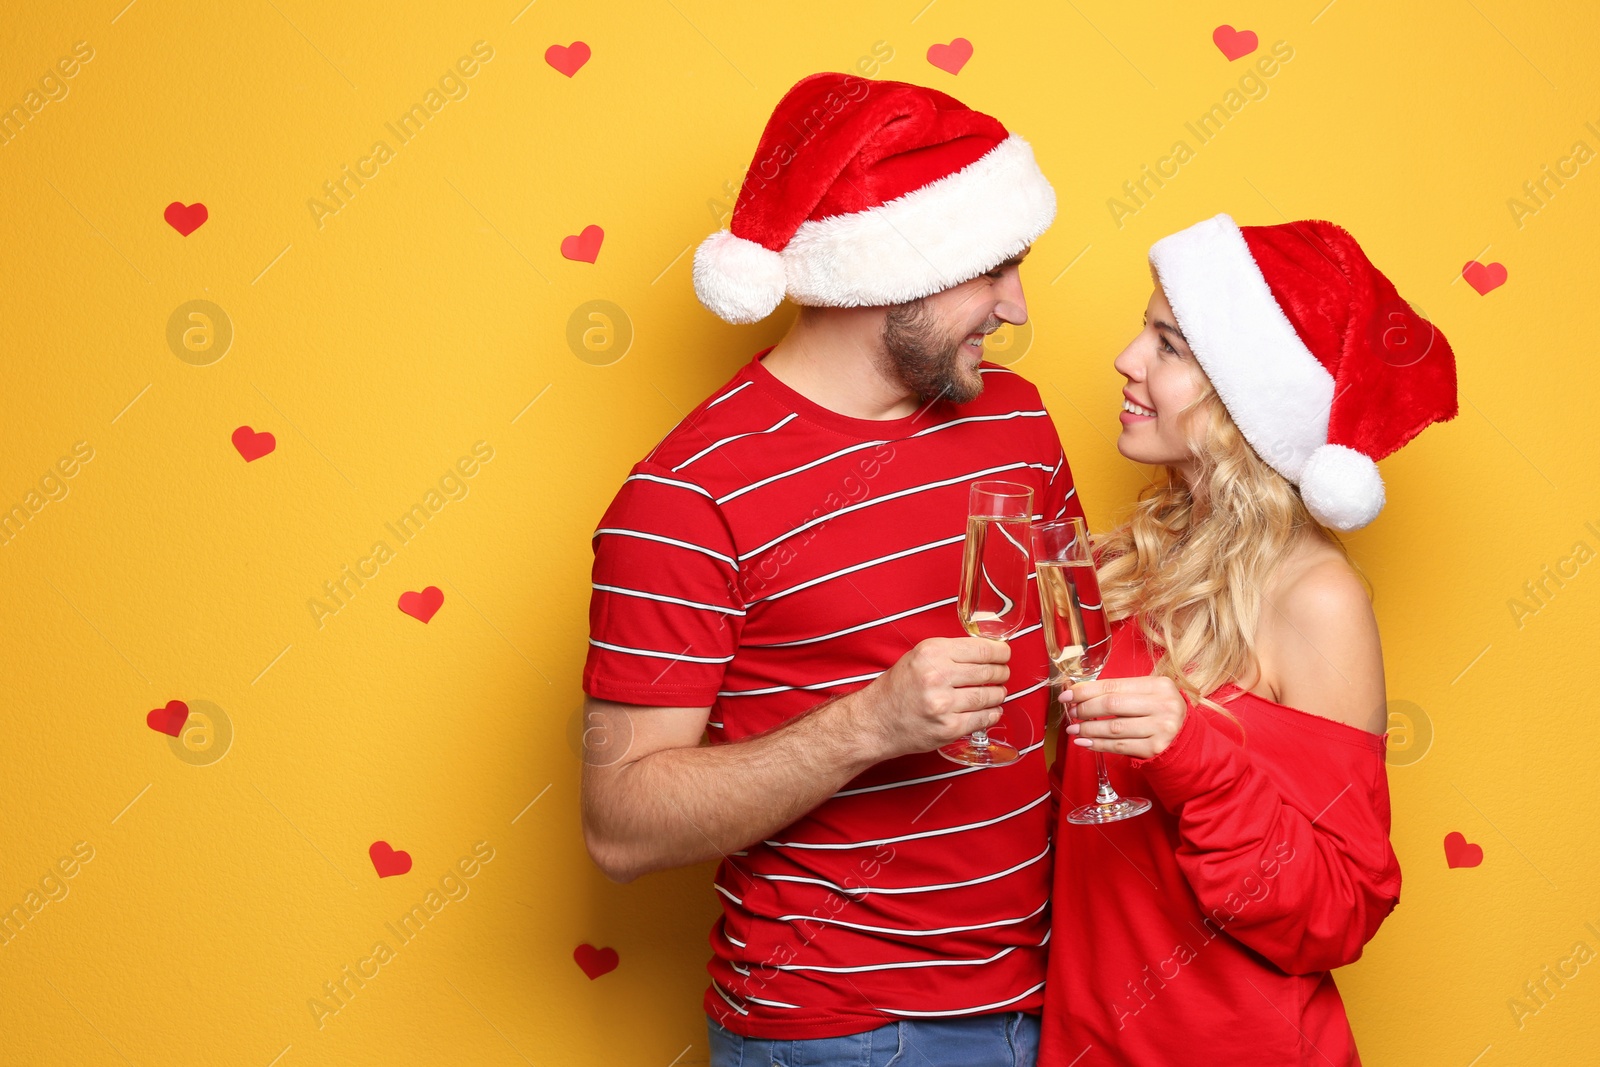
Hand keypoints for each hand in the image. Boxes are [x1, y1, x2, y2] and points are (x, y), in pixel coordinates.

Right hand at [849, 637, 1010, 759]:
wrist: (875, 722)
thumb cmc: (896, 689)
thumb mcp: (918, 658)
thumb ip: (949, 653)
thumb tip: (985, 652)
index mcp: (931, 653)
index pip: (981, 650)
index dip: (1000, 652)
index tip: (1005, 654)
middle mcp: (937, 676)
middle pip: (988, 672)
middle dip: (1001, 673)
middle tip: (1002, 674)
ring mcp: (944, 704)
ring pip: (989, 696)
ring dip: (998, 694)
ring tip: (997, 692)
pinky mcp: (948, 728)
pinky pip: (982, 719)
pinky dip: (992, 714)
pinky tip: (992, 710)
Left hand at [1062, 675, 1186, 759]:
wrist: (1186, 740)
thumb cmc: (1160, 713)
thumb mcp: (1149, 695)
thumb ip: (1121, 691)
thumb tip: (1080, 692)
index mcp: (1159, 685)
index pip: (1114, 686)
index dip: (1086, 691)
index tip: (1068, 695)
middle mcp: (1163, 705)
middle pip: (1112, 705)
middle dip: (1086, 709)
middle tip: (1071, 712)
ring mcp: (1161, 728)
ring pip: (1114, 728)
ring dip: (1088, 729)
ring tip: (1074, 729)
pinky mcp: (1155, 748)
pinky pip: (1119, 746)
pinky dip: (1098, 745)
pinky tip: (1085, 742)